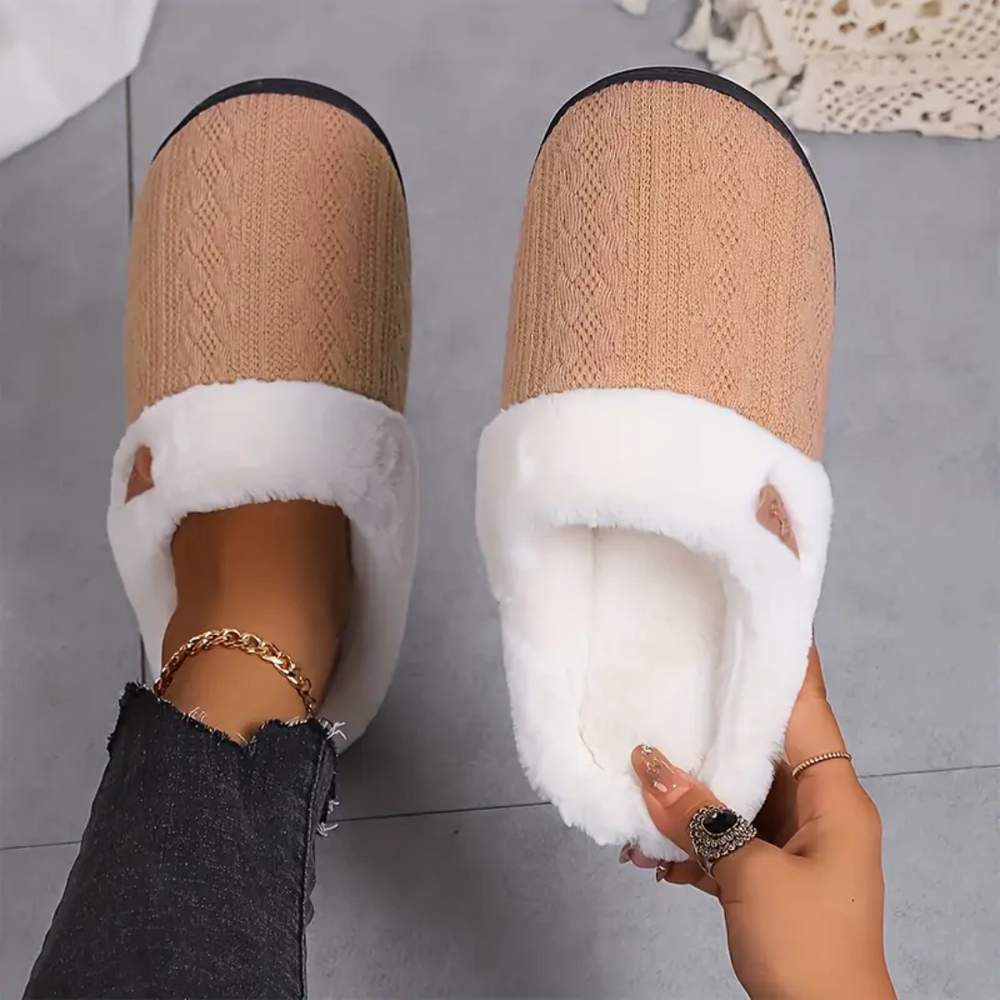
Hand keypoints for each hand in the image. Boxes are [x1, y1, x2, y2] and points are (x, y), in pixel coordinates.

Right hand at [625, 645, 895, 999]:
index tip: (753, 616)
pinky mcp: (768, 878)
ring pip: (735, 797)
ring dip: (688, 796)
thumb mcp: (750, 877)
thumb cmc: (812, 953)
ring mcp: (793, 846)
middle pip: (761, 748)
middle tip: (669, 687)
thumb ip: (698, 818)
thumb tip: (647, 767)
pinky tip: (646, 850)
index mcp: (835, 799)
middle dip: (711, 727)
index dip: (783, 662)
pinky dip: (687, 843)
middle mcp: (818, 813)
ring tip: (638, 779)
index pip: (807, 710)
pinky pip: (724, 841)